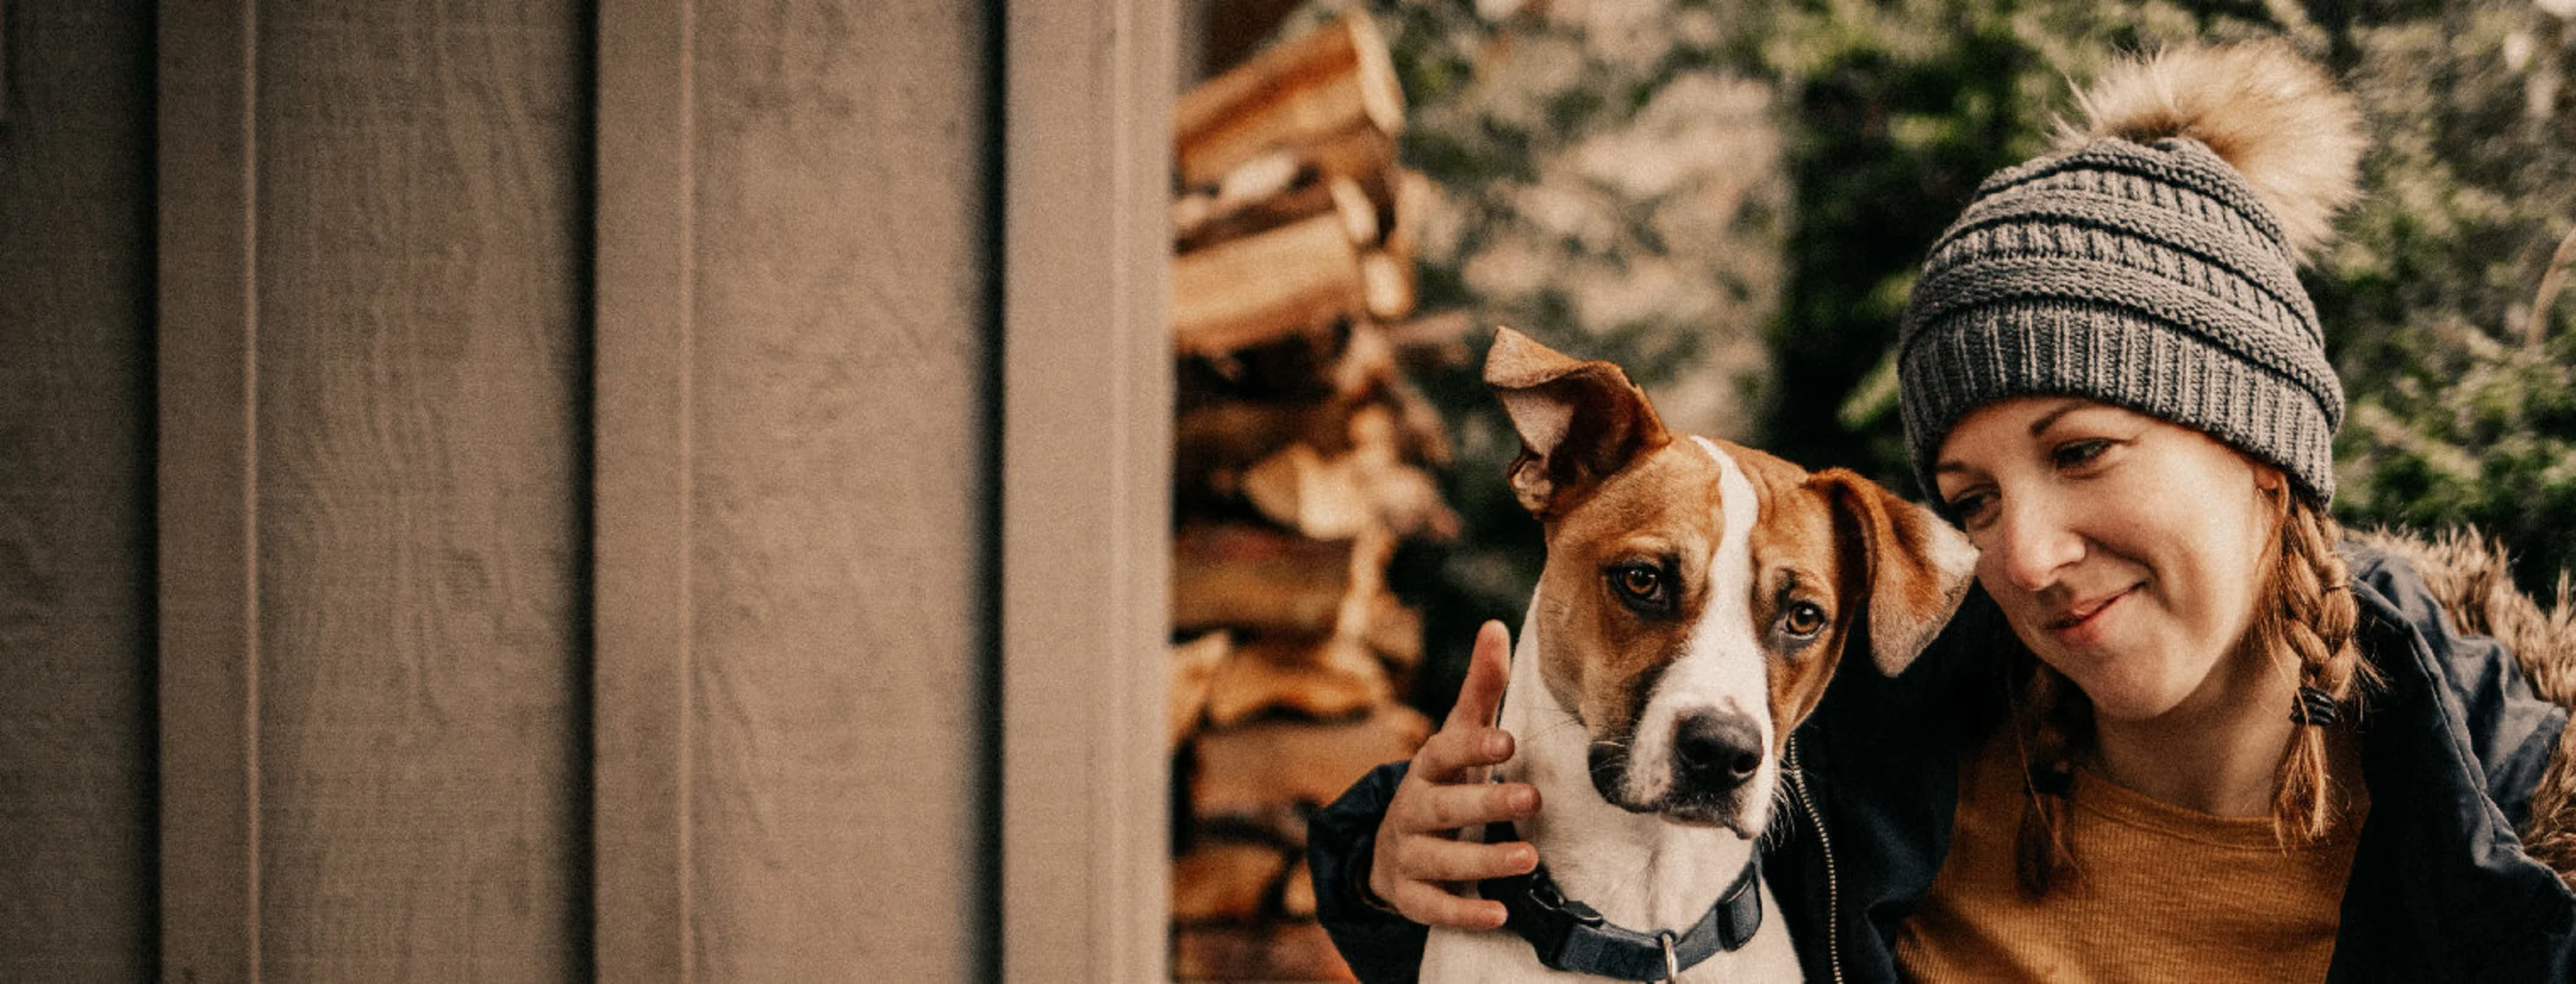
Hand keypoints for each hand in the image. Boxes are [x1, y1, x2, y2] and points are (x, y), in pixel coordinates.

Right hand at [1365, 620, 1541, 928]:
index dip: (1473, 746)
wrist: (1392, 848)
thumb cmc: (1443, 782)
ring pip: (1440, 860)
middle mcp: (1413, 810)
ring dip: (1482, 862)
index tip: (1508, 740)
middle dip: (1486, 804)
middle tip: (1532, 798)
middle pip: (1444, 807)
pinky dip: (1464, 913)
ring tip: (1528, 859)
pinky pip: (1434, 908)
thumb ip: (1482, 689)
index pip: (1444, 753)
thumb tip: (1495, 626)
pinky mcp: (1411, 896)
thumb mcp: (1458, 738)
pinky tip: (1498, 914)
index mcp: (1427, 768)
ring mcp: (1409, 854)